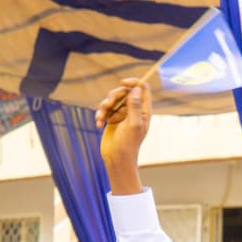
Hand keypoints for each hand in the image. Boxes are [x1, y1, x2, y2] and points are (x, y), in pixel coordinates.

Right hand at [94, 79, 151, 195]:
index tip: (122, 82)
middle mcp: (134, 110)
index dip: (133, 82)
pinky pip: (105, 109)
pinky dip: (100, 115)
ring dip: (104, 106)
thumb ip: (134, 106)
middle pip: (124, 91)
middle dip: (114, 96)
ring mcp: (122, 114)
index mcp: (143, 110)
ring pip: (112, 99)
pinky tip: (98, 125)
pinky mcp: (112, 119)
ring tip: (100, 118)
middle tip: (107, 104)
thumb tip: (136, 89)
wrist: (117, 160)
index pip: (142, 88)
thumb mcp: (133, 125)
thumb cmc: (128, 145)